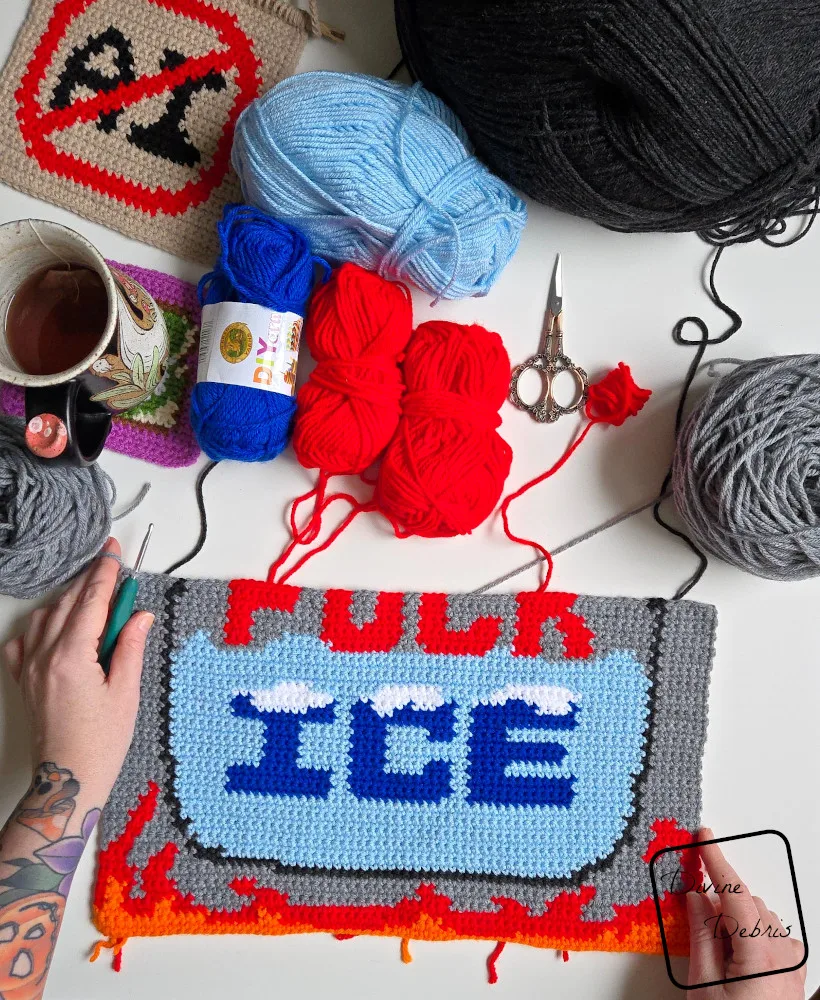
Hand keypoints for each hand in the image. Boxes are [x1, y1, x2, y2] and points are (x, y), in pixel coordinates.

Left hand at [2, 538, 152, 799]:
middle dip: (90, 579)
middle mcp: (45, 656)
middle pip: (69, 602)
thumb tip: (140, 615)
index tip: (114, 551)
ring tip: (96, 597)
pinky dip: (43, 624)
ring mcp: (29, 667)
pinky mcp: (23, 679)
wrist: (68, 778)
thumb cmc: (102, 741)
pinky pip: (26, 639)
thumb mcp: (126, 691)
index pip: (92, 600)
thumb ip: (131, 647)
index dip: (106, 572)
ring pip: (47, 616)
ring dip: (71, 600)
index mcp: (73, 656)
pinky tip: (60, 627)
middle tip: (110, 563)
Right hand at [688, 828, 806, 997]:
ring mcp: (793, 965)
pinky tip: (737, 961)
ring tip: (719, 960)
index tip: (705, 837)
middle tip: (699, 929)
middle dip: (720, 907)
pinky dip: (753, 937)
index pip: (734, 892)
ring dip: (737, 924)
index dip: (717, 860)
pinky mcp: (796, 974)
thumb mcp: (702, 986)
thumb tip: (695, 898)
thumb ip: (700, 934)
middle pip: (747, 904)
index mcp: (758, 954)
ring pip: (761, 919)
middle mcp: (783, 955)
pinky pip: (774, 938)